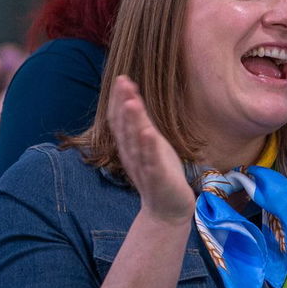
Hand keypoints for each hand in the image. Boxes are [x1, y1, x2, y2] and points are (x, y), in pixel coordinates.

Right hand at [109, 75, 193, 223]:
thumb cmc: (159, 173)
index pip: (120, 119)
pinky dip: (149, 147)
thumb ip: (140, 122)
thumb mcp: (149, 144)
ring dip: (134, 121)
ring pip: (135, 141)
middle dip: (123, 104)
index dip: (119, 99)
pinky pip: (151, 161)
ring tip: (133, 102)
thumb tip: (132, 97)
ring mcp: (143, 166)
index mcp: (130, 145)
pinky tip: (148, 133)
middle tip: (122, 82)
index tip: (121, 78)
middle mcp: (132, 154)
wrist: (167, 209)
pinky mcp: (157, 178)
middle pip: (124, 126)